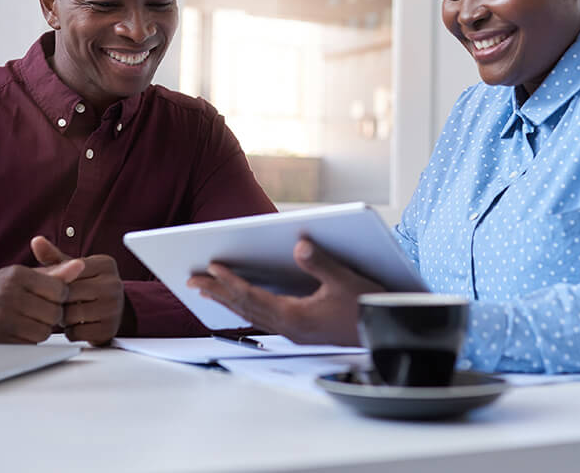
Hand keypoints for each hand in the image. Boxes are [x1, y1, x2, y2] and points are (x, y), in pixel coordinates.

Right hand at [0, 254, 84, 343]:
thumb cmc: (2, 293)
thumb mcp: (26, 277)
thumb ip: (55, 273)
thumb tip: (80, 266)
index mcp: (16, 275)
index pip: (60, 289)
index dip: (58, 296)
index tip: (46, 297)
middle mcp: (6, 294)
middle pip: (54, 312)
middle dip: (50, 315)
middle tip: (35, 312)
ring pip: (44, 331)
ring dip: (40, 330)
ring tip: (25, 321)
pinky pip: (30, 345)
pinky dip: (28, 342)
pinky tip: (17, 333)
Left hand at [32, 236, 124, 345]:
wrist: (113, 311)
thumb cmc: (88, 287)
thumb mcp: (74, 269)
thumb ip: (54, 256)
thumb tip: (36, 241)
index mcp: (105, 264)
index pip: (69, 273)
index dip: (58, 283)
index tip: (59, 287)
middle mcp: (114, 284)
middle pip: (68, 295)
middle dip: (59, 301)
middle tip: (61, 302)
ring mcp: (114, 307)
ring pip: (71, 315)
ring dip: (63, 318)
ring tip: (69, 313)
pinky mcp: (110, 329)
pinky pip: (77, 333)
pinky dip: (71, 332)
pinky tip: (76, 325)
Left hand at [186, 238, 383, 345]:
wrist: (388, 334)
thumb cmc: (370, 309)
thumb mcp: (347, 280)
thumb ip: (321, 262)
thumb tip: (299, 244)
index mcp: (296, 317)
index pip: (253, 297)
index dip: (230, 283)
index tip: (211, 269)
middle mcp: (291, 327)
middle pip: (245, 308)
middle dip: (218, 293)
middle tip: (192, 281)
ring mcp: (295, 332)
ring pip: (252, 315)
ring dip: (228, 300)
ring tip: (207, 290)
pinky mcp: (302, 331)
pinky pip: (264, 318)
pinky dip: (247, 307)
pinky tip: (242, 302)